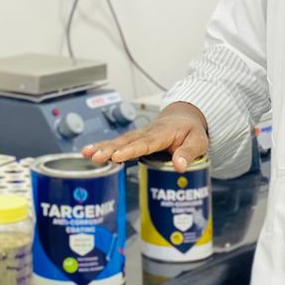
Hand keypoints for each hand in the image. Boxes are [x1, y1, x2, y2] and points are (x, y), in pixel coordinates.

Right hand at [81, 102, 208, 168]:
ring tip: (86, 154)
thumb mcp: (198, 141)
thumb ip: (188, 152)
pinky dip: (103, 147)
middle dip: (109, 149)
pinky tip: (89, 153)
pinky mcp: (133, 139)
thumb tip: (179, 166)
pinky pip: (117, 143)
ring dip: (102, 147)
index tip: (117, 156)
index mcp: (163, 133)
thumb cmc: (190, 131)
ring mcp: (138, 135)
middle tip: (95, 157)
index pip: (145, 143)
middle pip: (126, 141)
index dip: (130, 150)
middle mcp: (147, 132)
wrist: (183, 118)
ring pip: (118, 141)